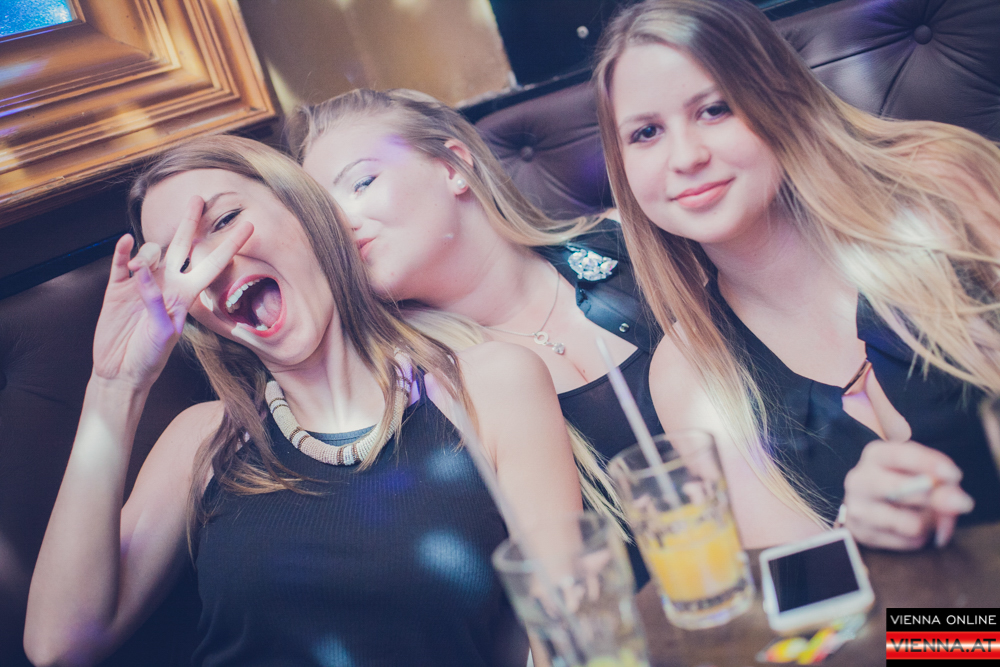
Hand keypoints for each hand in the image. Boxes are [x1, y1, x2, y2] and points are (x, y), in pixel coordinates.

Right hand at [92, 197, 251, 389]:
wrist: (122, 372)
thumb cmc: (150, 358)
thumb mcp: (164, 334)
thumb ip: (157, 303)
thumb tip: (145, 273)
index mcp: (187, 295)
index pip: (212, 264)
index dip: (229, 245)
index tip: (249, 226)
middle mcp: (167, 285)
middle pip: (181, 246)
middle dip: (190, 222)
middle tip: (198, 198)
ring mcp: (141, 285)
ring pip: (150, 253)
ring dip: (147, 254)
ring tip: (140, 268)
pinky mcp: (117, 289)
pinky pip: (120, 263)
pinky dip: (122, 251)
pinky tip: (124, 242)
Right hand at [843, 440, 974, 549]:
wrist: (871, 503)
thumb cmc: (904, 481)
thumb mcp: (923, 471)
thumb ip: (942, 481)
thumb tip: (957, 503)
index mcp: (875, 455)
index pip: (900, 455)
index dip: (929, 464)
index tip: (954, 475)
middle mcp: (859, 480)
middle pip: (900, 490)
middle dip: (935, 498)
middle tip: (963, 503)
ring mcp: (857, 508)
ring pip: (909, 523)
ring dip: (930, 522)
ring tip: (929, 515)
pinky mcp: (864, 534)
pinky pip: (909, 541)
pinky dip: (921, 536)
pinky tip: (914, 528)